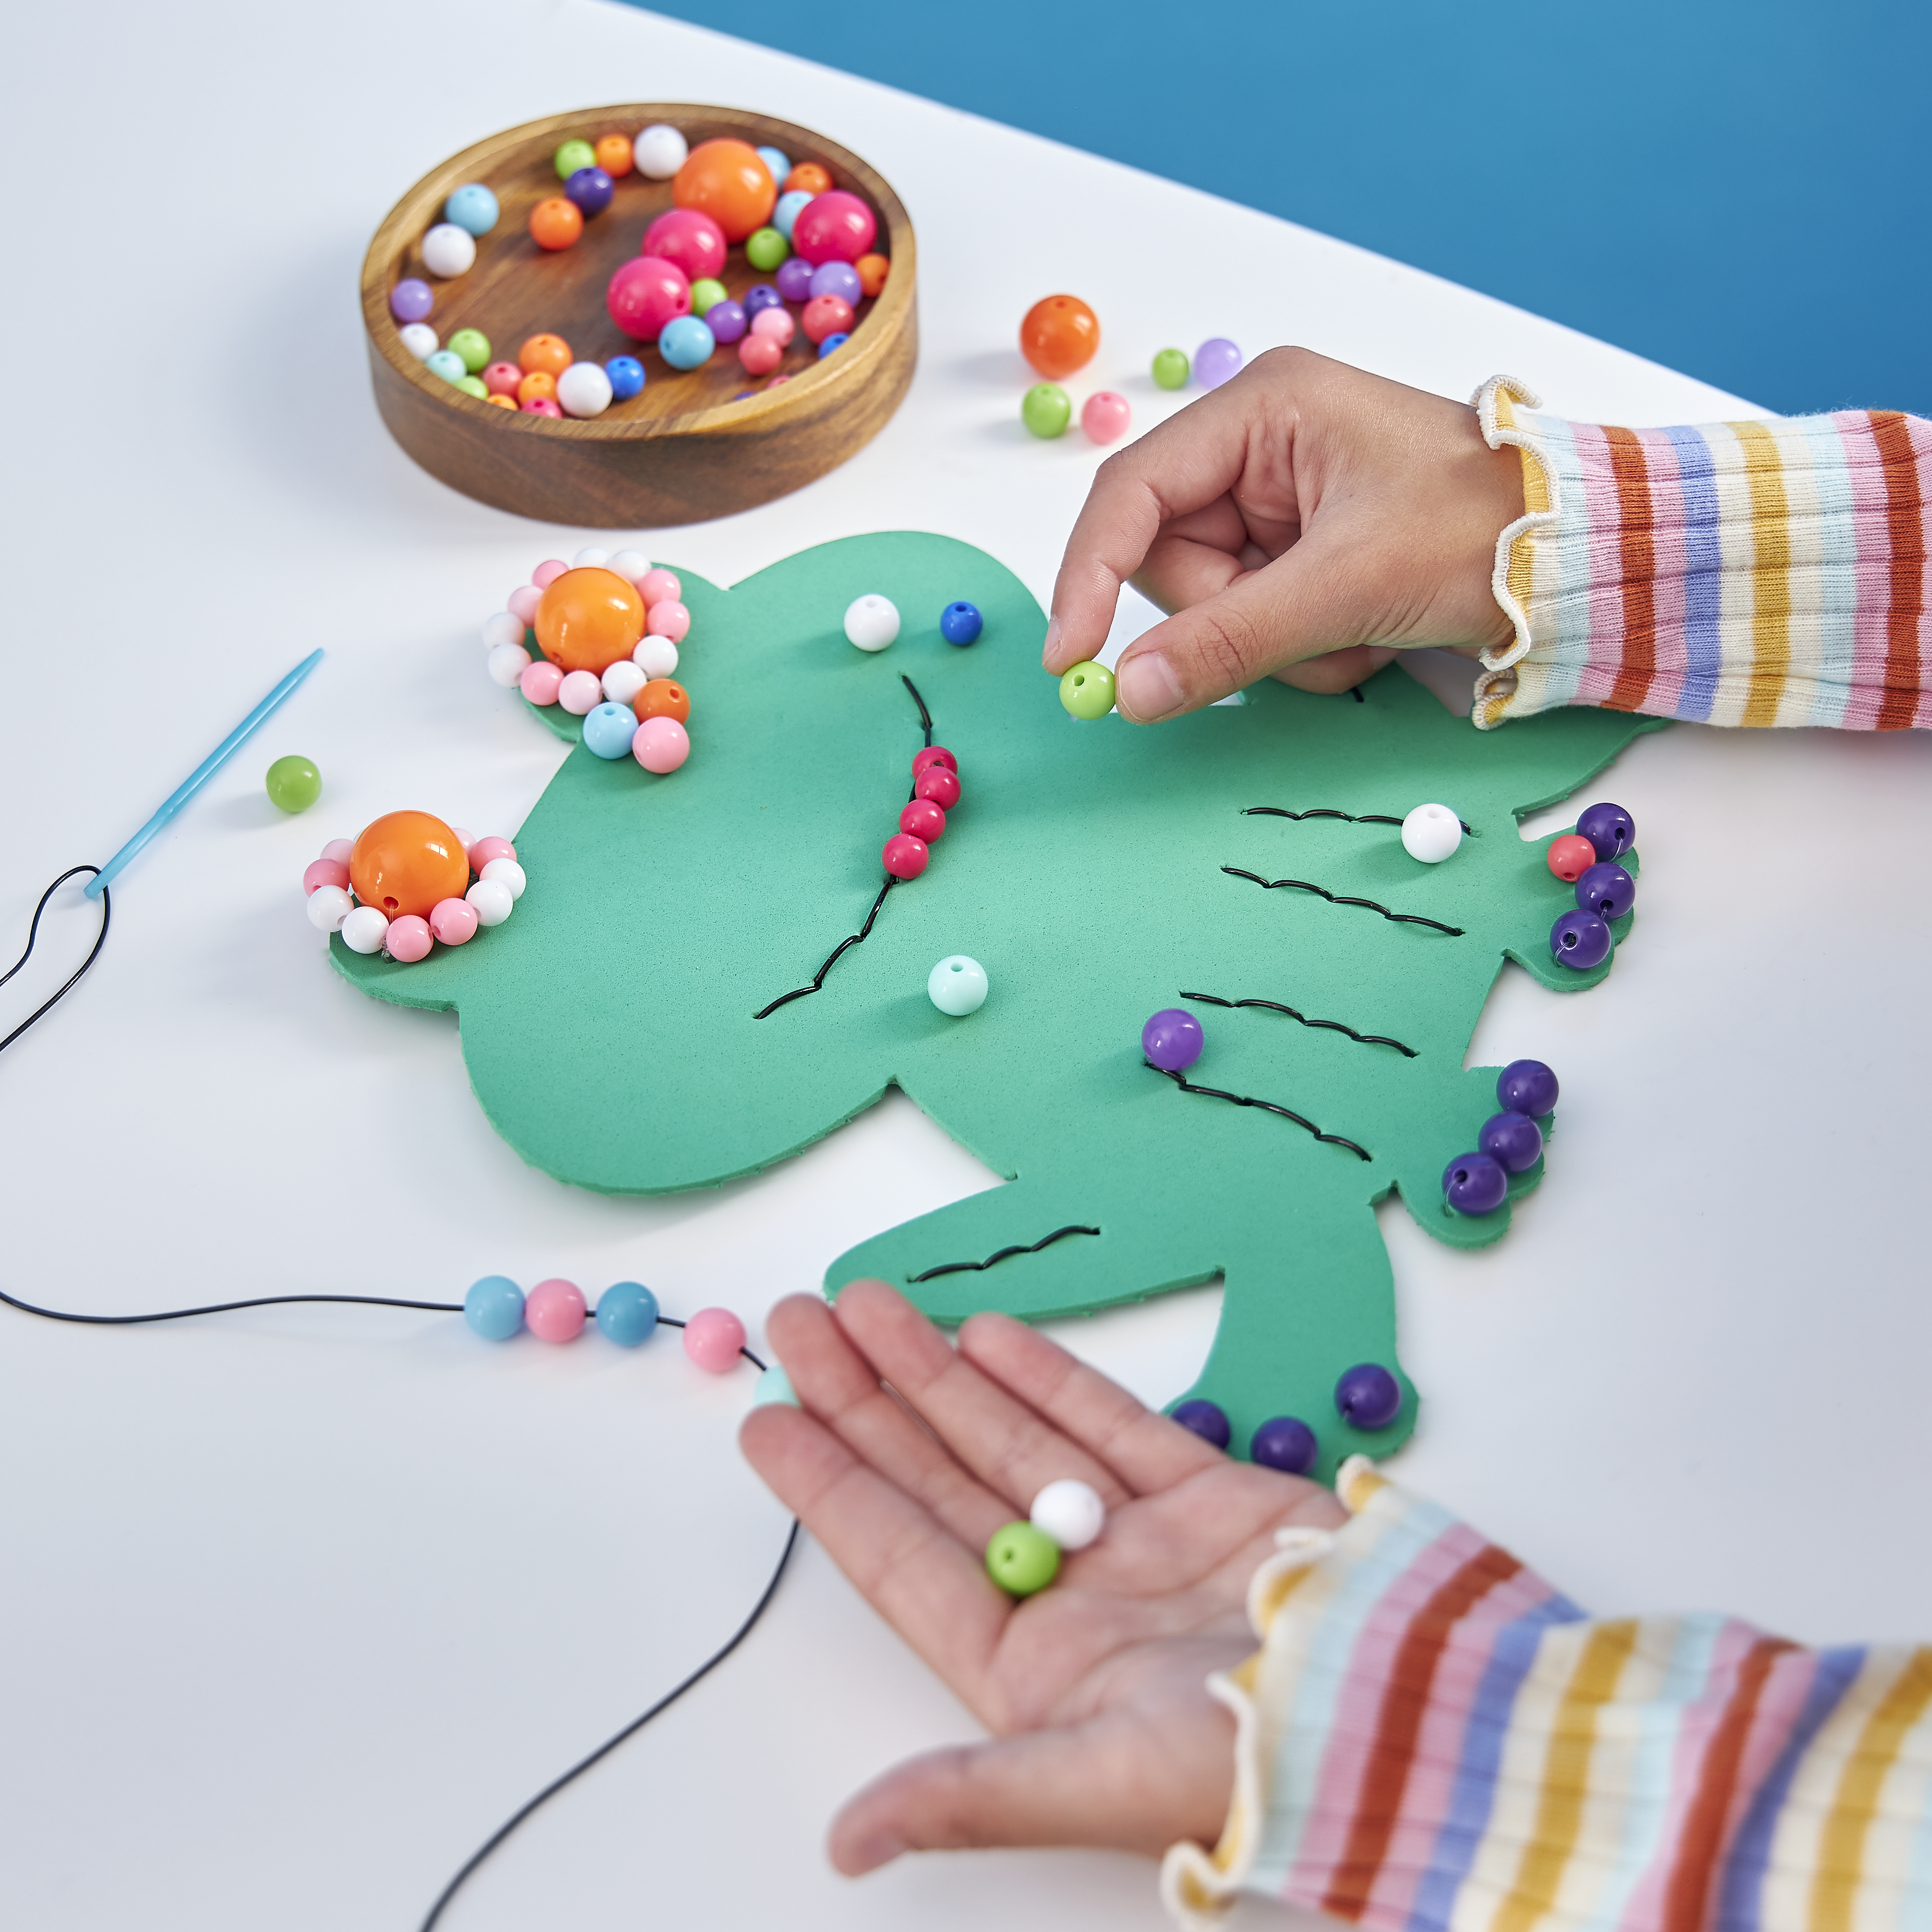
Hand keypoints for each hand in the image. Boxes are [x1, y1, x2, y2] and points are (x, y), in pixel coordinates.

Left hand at [739, 1280, 1344, 1872]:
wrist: (1425, 1709)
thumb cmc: (1264, 1762)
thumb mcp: (1100, 1784)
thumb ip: (967, 1798)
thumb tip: (842, 1846)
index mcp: (1029, 1672)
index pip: (901, 1559)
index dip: (830, 1488)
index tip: (765, 1420)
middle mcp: (1071, 1601)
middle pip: (940, 1481)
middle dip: (869, 1401)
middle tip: (802, 1320)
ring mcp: (1137, 1543)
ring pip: (1012, 1439)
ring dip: (939, 1372)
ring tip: (871, 1307)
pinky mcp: (1207, 1499)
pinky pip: (1109, 1425)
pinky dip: (1048, 1376)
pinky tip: (985, 1332)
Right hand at [1043, 348, 1524, 721]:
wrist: (1577, 557)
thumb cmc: (1483, 531)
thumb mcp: (1347, 585)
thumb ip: (1228, 639)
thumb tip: (1128, 690)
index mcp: (1263, 409)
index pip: (1131, 494)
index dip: (1089, 576)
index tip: (1072, 657)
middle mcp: (1260, 444)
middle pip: (1167, 559)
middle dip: (1226, 618)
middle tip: (1302, 634)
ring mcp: (1279, 500)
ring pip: (1209, 603)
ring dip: (1273, 644)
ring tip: (1353, 634)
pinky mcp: (1300, 550)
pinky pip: (1253, 622)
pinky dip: (1300, 649)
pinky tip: (1362, 634)